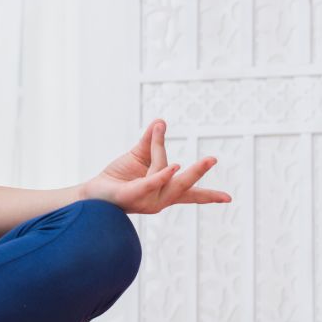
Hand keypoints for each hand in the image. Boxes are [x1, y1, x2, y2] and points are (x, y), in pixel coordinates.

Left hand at [81, 119, 231, 213]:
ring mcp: (147, 200)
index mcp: (164, 191)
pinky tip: (173, 166)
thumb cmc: (118, 177)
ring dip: (160, 149)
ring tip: (157, 130)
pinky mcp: (133, 196)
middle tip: (212, 159)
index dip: (209, 196)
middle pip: (184, 185)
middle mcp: (159, 199)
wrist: (93, 193)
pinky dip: (162, 174)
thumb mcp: (138, 155)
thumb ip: (151, 140)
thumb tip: (161, 121)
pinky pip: (150, 183)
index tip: (228, 198)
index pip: (190, 194)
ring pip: (164, 172)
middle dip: (198, 171)